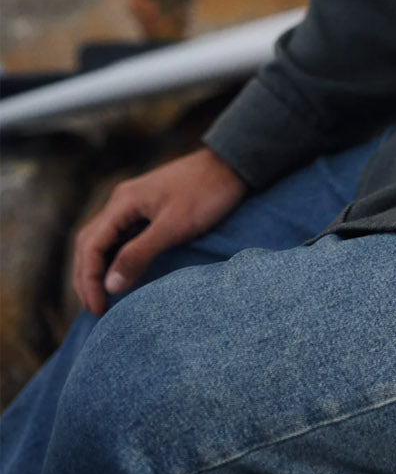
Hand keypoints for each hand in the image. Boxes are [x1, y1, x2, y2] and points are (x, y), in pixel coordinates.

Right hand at [72, 147, 247, 315]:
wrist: (232, 164)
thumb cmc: (206, 193)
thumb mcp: (174, 226)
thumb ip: (139, 254)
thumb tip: (109, 286)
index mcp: (122, 203)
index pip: (90, 246)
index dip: (89, 280)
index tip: (98, 309)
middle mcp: (122, 202)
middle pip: (90, 243)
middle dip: (86, 277)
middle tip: (95, 310)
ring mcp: (134, 204)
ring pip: (103, 240)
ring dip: (97, 269)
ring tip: (101, 298)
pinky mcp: (148, 209)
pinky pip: (120, 237)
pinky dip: (113, 258)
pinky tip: (120, 274)